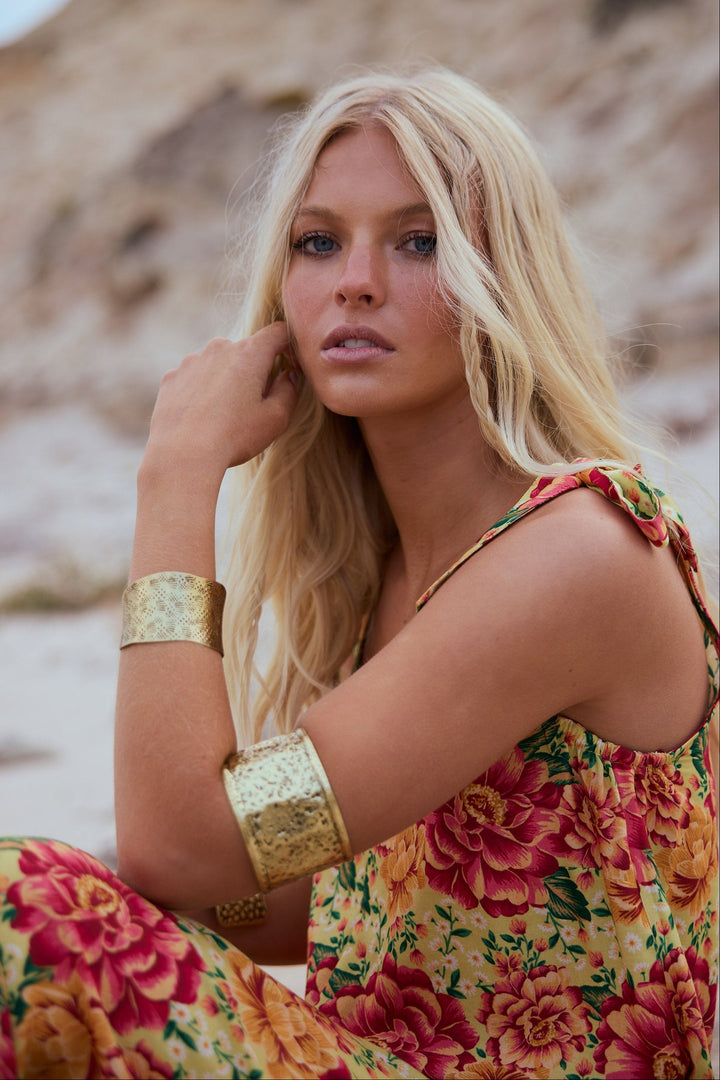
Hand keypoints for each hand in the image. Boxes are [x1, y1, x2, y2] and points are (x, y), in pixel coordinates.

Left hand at [143, 323, 298, 480]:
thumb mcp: (276, 419)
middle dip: (255, 369)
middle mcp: (219, 348)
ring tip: (225, 415)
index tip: (289, 367)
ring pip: (218, 363)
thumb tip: (288, 376)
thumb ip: (289, 391)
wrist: (182, 455)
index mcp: (249, 354)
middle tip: (255, 402)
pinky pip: (194, 377)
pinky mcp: (172, 377)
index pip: (277, 332)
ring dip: (227, 380)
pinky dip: (202, 391)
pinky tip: (202, 417)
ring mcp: (192, 361)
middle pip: (245, 350)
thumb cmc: (234, 437)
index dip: (289, 346)